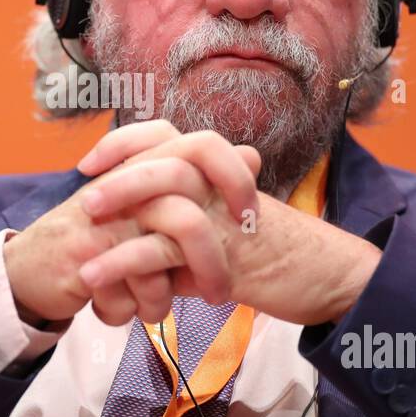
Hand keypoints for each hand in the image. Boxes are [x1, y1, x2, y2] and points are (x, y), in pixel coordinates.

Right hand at [3, 121, 260, 326]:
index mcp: (145, 164)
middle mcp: (126, 182)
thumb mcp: (148, 209)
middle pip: (186, 217)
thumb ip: (197, 183)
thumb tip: (252, 154)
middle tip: (217, 295)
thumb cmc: (96, 240)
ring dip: (160, 299)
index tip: (246, 216)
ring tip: (155, 311)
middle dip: (209, 265)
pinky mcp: (85, 252)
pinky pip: (130, 289)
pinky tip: (120, 311)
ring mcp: (105, 217)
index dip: (233, 176)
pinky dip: (130, 310)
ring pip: (160, 261)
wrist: (28, 269)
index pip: (204, 146)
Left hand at [76, 123, 383, 326]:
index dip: (128, 142)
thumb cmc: (283, 258)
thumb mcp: (228, 235)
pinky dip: (124, 266)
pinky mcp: (224, 255)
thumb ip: (187, 231)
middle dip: (119, 176)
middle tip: (85, 199)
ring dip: (117, 217)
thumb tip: (144, 240)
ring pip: (164, 198)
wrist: (333, 279)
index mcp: (221, 173)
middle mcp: (222, 186)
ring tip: (82, 248)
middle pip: (165, 158)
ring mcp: (224, 217)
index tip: (91, 163)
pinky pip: (165, 251)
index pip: (169, 134)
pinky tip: (96, 282)